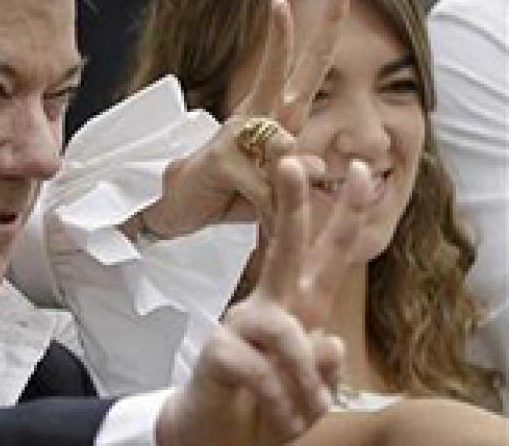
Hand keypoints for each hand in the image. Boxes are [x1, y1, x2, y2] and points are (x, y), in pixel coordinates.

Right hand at [138, 0, 350, 236]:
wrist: (177, 207)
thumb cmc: (230, 192)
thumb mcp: (275, 183)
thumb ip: (300, 172)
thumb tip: (320, 166)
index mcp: (276, 115)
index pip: (306, 68)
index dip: (323, 31)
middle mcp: (257, 115)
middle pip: (288, 69)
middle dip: (307, 31)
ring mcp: (236, 134)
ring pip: (283, 142)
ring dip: (289, 184)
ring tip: (279, 210)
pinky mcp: (222, 159)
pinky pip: (265, 183)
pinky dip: (271, 208)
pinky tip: (264, 219)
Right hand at [157, 155, 372, 445]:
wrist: (214, 438)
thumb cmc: (265, 408)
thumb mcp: (311, 393)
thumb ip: (324, 366)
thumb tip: (328, 343)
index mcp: (296, 309)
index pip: (326, 257)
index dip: (346, 217)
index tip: (363, 172)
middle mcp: (268, 308)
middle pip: (285, 250)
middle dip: (293, 205)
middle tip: (292, 161)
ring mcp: (239, 326)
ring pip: (287, 333)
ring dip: (304, 382)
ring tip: (300, 413)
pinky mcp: (217, 351)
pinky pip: (263, 372)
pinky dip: (279, 402)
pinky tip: (274, 415)